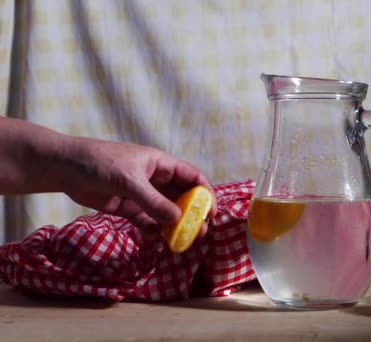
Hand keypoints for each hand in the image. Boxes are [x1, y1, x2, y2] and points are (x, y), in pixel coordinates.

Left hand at [58, 137, 216, 235]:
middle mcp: (155, 179)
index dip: (205, 193)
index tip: (211, 213)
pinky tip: (154, 238)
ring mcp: (142, 194)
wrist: (64, 168)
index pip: (192, 177)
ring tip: (179, 241)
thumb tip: (177, 220)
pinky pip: (147, 221)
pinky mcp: (128, 207)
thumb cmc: (99, 163)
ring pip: (165, 211)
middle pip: (182, 197)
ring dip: (173, 225)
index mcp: (161, 164)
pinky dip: (153, 230)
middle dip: (191, 214)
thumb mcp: (130, 181)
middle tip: (198, 232)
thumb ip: (154, 201)